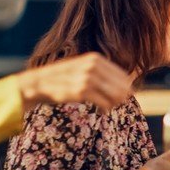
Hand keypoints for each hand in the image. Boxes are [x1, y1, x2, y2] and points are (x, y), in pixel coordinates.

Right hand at [17, 53, 132, 112]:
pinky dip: (105, 110)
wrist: (39, 83)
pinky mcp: (81, 91)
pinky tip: (101, 111)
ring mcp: (87, 78)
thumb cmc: (64, 78)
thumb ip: (102, 73)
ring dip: (113, 105)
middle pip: (122, 86)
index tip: (120, 97)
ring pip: (116, 96)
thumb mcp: (83, 68)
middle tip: (113, 104)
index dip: (125, 89)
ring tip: (106, 107)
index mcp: (95, 58)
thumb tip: (130, 83)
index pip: (123, 76)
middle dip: (121, 98)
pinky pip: (104, 104)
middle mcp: (92, 66)